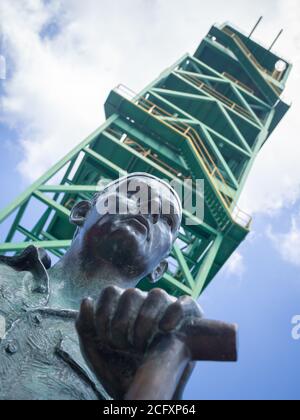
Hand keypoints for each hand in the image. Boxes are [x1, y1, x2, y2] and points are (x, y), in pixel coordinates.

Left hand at [76, 286, 202, 398]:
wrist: (141, 391)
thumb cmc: (119, 371)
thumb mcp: (96, 351)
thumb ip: (85, 326)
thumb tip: (87, 300)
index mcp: (122, 307)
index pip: (110, 292)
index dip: (104, 314)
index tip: (106, 341)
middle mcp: (144, 303)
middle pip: (131, 293)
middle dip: (122, 324)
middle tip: (124, 347)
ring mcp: (166, 309)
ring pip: (157, 294)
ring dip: (145, 320)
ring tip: (142, 345)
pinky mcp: (188, 318)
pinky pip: (185, 302)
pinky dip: (175, 312)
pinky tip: (165, 329)